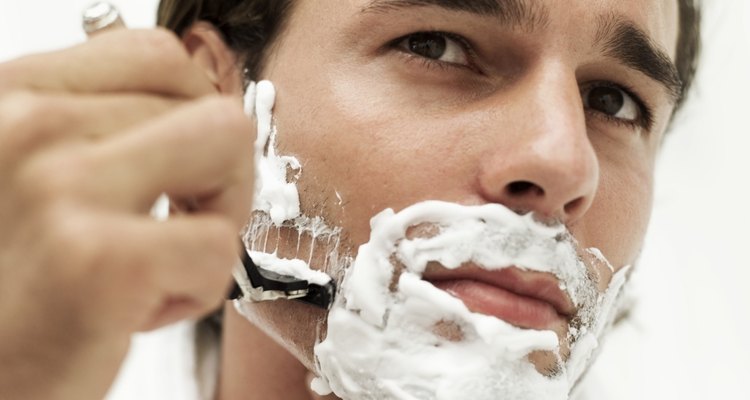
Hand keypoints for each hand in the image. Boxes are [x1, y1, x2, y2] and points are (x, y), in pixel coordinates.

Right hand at [0, 29, 252, 398]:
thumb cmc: (10, 287)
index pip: (158, 55)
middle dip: (216, 176)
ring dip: (218, 217)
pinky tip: (137, 309)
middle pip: (208, 105)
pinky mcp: (98, 259)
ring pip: (229, 148)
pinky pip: (220, 245)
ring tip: (164, 259)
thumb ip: (98, 126)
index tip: (184, 165)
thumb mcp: (30, 174)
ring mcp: (59, 185)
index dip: (195, 111)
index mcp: (14, 96)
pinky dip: (199, 289)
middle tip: (174, 227)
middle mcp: (26, 125)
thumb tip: (194, 100)